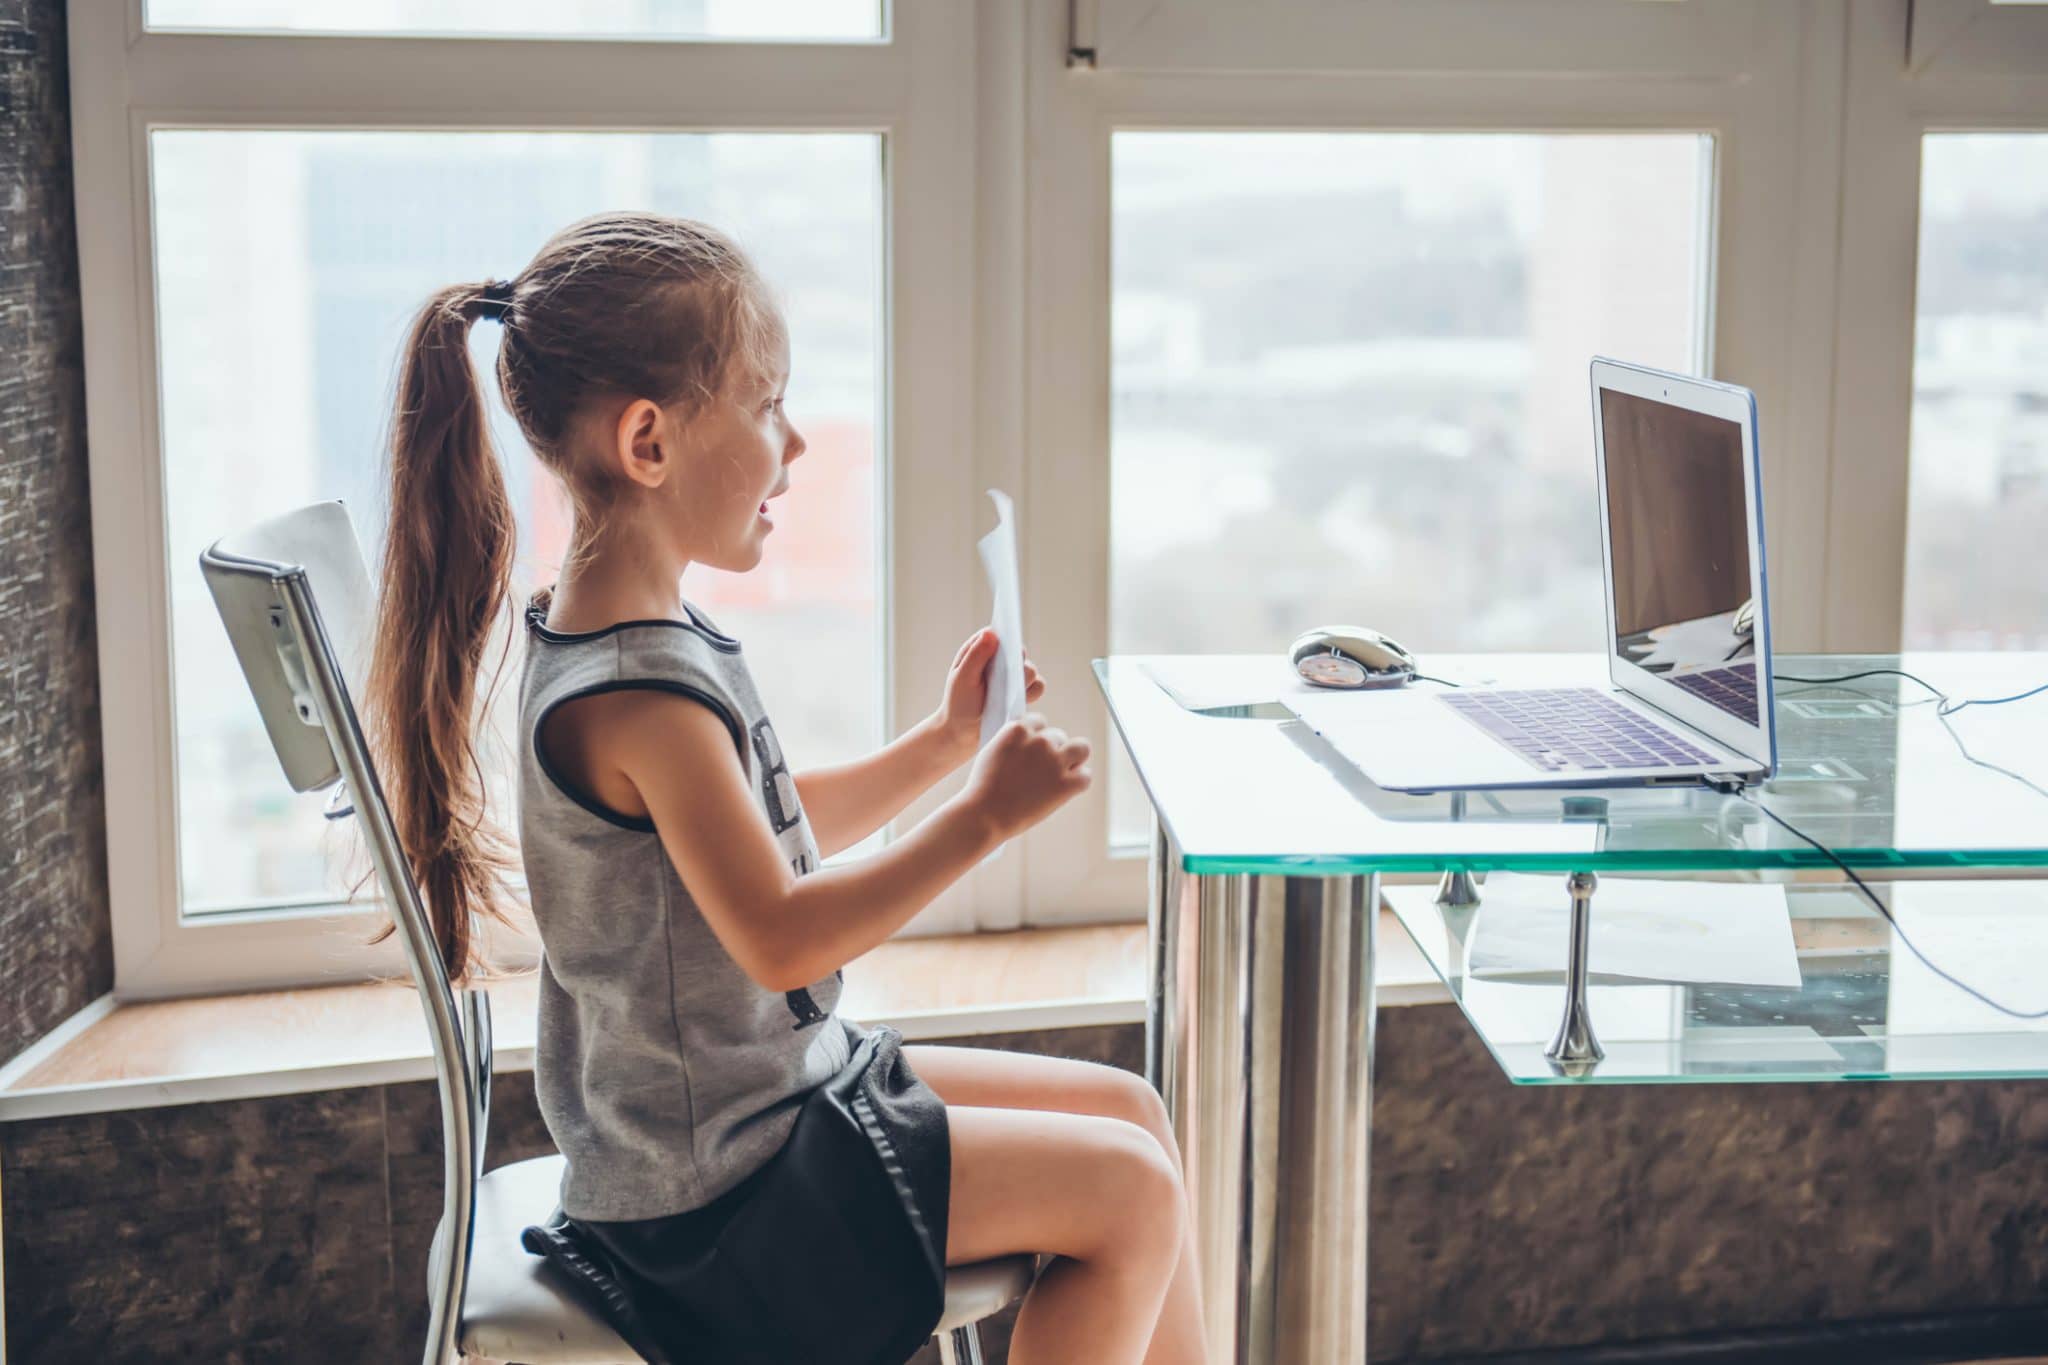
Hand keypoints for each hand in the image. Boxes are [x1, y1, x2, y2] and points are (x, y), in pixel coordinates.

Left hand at [932, 628, 1045, 762]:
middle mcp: (999, 660)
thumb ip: (976, 656)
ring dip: (1024, 682)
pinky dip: (1031, 694)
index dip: (1006, 640)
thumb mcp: (963, 679)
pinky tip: (1018, 703)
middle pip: (1019, 653)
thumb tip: (991, 633)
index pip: (999, 635)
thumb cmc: (958, 703)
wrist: (963, 732)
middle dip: (1016, 666)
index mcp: (981, 649)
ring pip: (1031, 671)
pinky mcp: (1021, 692)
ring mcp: (1011, 676)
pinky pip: (1037, 687)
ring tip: (1010, 695)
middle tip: (1007, 678)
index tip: (1007, 650)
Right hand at [959, 714, 1091, 840]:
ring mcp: (1055, 762)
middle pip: (1059, 736)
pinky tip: (1064, 792)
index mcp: (1019, 729)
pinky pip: (1086, 776)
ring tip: (1060, 776)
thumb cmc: (984, 789)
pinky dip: (1078, 784)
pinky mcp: (1066, 785)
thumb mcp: (993, 751)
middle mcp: (1040, 741)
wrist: (984, 816)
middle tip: (1041, 772)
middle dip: (1053, 751)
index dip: (1037, 738)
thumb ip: (1014, 740)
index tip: (1031, 753)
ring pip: (1081, 748)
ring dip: (1074, 760)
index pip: (1039, 721)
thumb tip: (1034, 738)